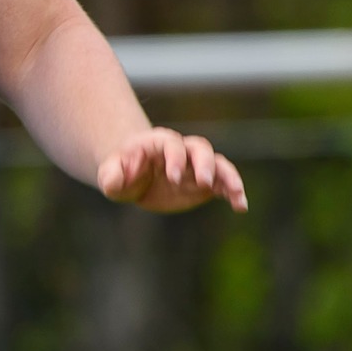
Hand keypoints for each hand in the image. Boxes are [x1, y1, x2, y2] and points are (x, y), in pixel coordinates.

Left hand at [97, 128, 245, 213]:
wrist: (135, 177)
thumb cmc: (121, 172)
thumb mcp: (110, 175)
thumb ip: (111, 176)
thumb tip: (116, 180)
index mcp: (158, 143)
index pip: (171, 144)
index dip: (174, 158)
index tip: (173, 178)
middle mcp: (181, 150)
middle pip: (200, 148)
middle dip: (204, 163)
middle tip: (204, 182)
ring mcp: (196, 165)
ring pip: (218, 164)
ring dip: (229, 177)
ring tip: (237, 196)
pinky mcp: (205, 182)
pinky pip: (224, 183)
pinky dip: (234, 192)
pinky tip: (241, 207)